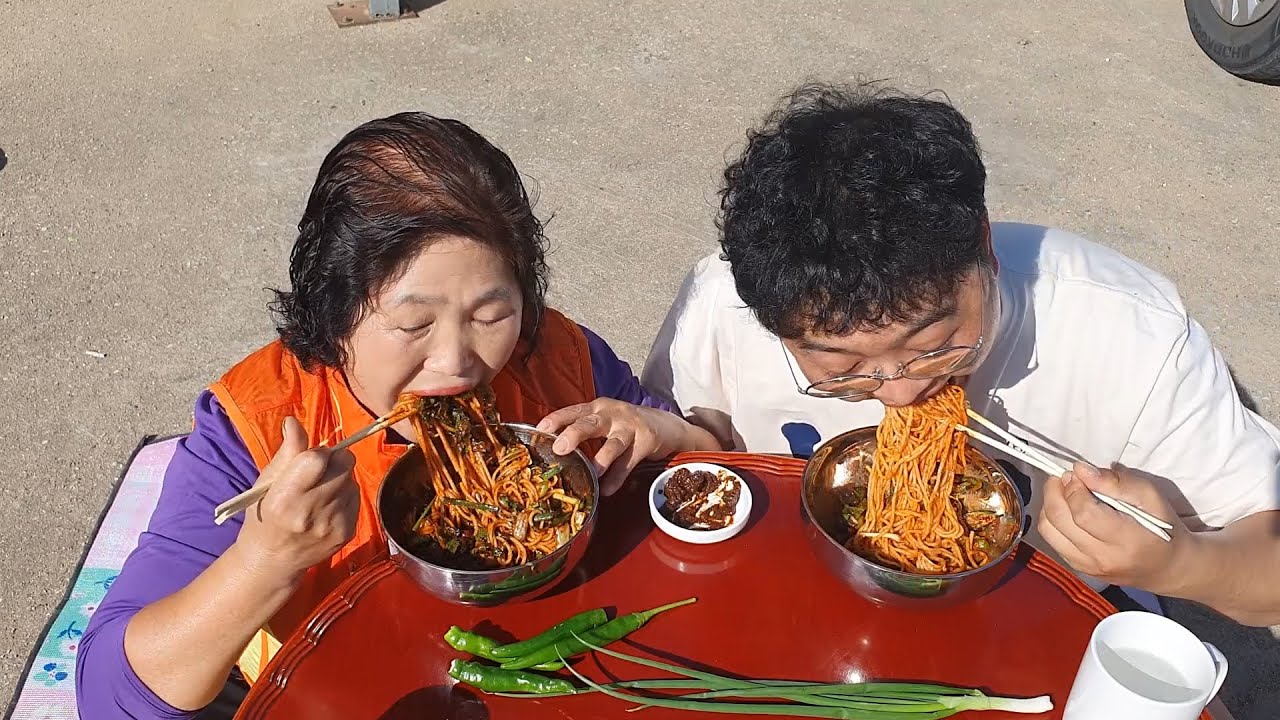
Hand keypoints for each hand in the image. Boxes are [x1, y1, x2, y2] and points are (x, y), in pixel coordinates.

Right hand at [235, 417, 359, 578]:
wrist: (273, 561)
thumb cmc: (265, 515)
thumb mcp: (267, 482)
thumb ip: (287, 452)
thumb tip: (294, 421)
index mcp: (286, 497)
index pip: (318, 458)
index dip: (318, 453)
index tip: (310, 460)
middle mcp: (311, 512)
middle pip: (344, 465)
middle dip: (334, 462)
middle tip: (317, 474)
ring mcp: (332, 524)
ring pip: (352, 480)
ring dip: (340, 479)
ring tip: (320, 493)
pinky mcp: (347, 532)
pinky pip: (357, 498)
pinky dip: (345, 496)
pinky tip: (328, 506)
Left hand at [537, 399, 717, 494]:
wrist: (665, 424)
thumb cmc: (626, 425)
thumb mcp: (603, 421)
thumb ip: (582, 431)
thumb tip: (554, 454)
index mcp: (596, 409)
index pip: (572, 411)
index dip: (556, 420)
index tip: (540, 431)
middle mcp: (611, 414)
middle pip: (590, 423)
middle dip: (574, 434)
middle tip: (560, 448)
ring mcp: (630, 427)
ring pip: (613, 443)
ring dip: (601, 458)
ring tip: (592, 472)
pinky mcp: (645, 441)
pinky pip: (629, 462)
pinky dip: (618, 477)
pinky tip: (607, 489)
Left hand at [1038, 462, 1192, 591]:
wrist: (1168, 566)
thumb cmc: (1163, 527)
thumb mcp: (1150, 497)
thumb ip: (1117, 482)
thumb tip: (1081, 470)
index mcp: (1125, 540)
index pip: (1083, 512)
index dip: (1074, 488)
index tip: (1079, 474)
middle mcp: (1102, 558)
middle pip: (1058, 520)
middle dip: (1055, 491)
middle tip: (1066, 477)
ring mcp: (1088, 567)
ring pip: (1048, 530)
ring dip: (1049, 505)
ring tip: (1065, 491)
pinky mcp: (1080, 568)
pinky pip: (1052, 540)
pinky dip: (1053, 520)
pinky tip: (1068, 510)